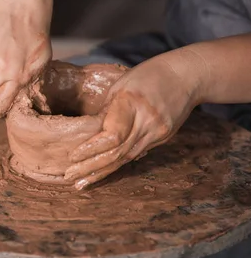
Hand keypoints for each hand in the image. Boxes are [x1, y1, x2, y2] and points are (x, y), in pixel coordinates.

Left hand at [64, 56, 201, 189]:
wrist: (187, 76)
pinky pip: (136, 154)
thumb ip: (105, 111)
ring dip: (102, 172)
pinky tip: (101, 172)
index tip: (73, 156)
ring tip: (81, 183)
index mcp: (132, 102)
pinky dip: (117, 164)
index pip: (111, 135)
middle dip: (91, 167)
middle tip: (70, 177)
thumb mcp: (120, 86)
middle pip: (117, 151)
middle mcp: (147, 120)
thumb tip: (86, 134)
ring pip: (126, 158)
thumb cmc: (147, 75)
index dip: (91, 148)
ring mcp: (158, 131)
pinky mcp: (163, 137)